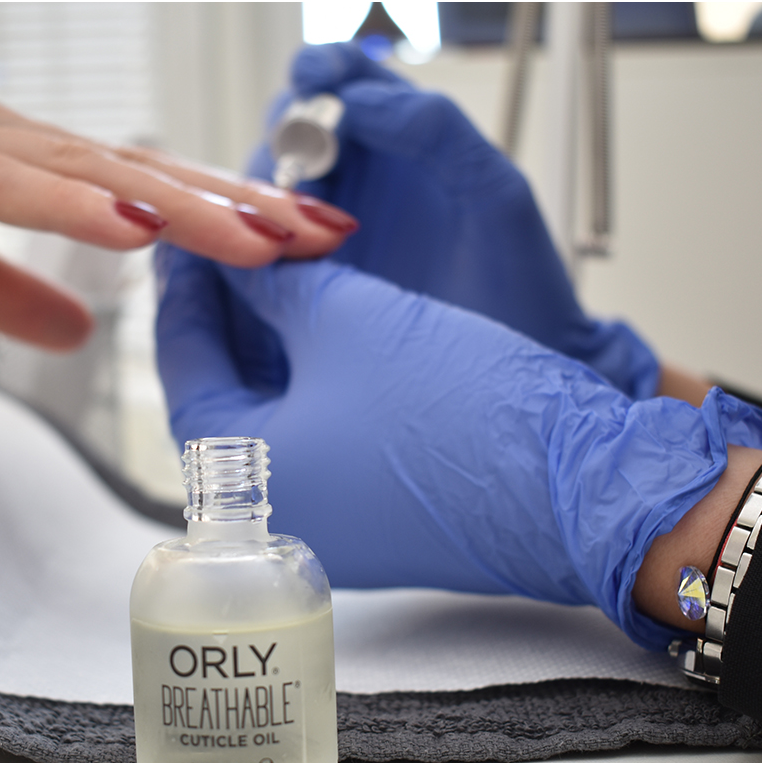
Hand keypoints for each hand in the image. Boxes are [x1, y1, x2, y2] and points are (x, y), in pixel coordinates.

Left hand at [156, 248, 761, 647]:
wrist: (577, 486)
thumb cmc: (459, 413)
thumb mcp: (348, 319)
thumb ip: (276, 284)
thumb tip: (243, 260)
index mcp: (242, 478)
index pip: (184, 363)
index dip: (187, 286)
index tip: (192, 237)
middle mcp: (274, 515)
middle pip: (226, 392)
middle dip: (231, 314)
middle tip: (235, 249)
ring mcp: (329, 525)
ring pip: (278, 413)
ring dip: (277, 344)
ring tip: (283, 273)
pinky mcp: (379, 521)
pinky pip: (324, 439)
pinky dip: (319, 382)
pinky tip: (331, 328)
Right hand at [238, 43, 659, 398]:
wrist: (520, 372)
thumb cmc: (522, 281)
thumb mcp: (492, 193)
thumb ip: (435, 130)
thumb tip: (359, 98)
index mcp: (403, 141)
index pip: (345, 84)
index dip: (319, 70)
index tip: (310, 79)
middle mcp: (358, 180)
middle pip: (289, 137)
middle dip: (281, 142)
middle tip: (290, 171)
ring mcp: (328, 234)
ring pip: (267, 198)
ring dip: (259, 200)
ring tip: (277, 221)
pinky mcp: (307, 290)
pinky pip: (261, 260)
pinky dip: (250, 255)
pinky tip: (257, 263)